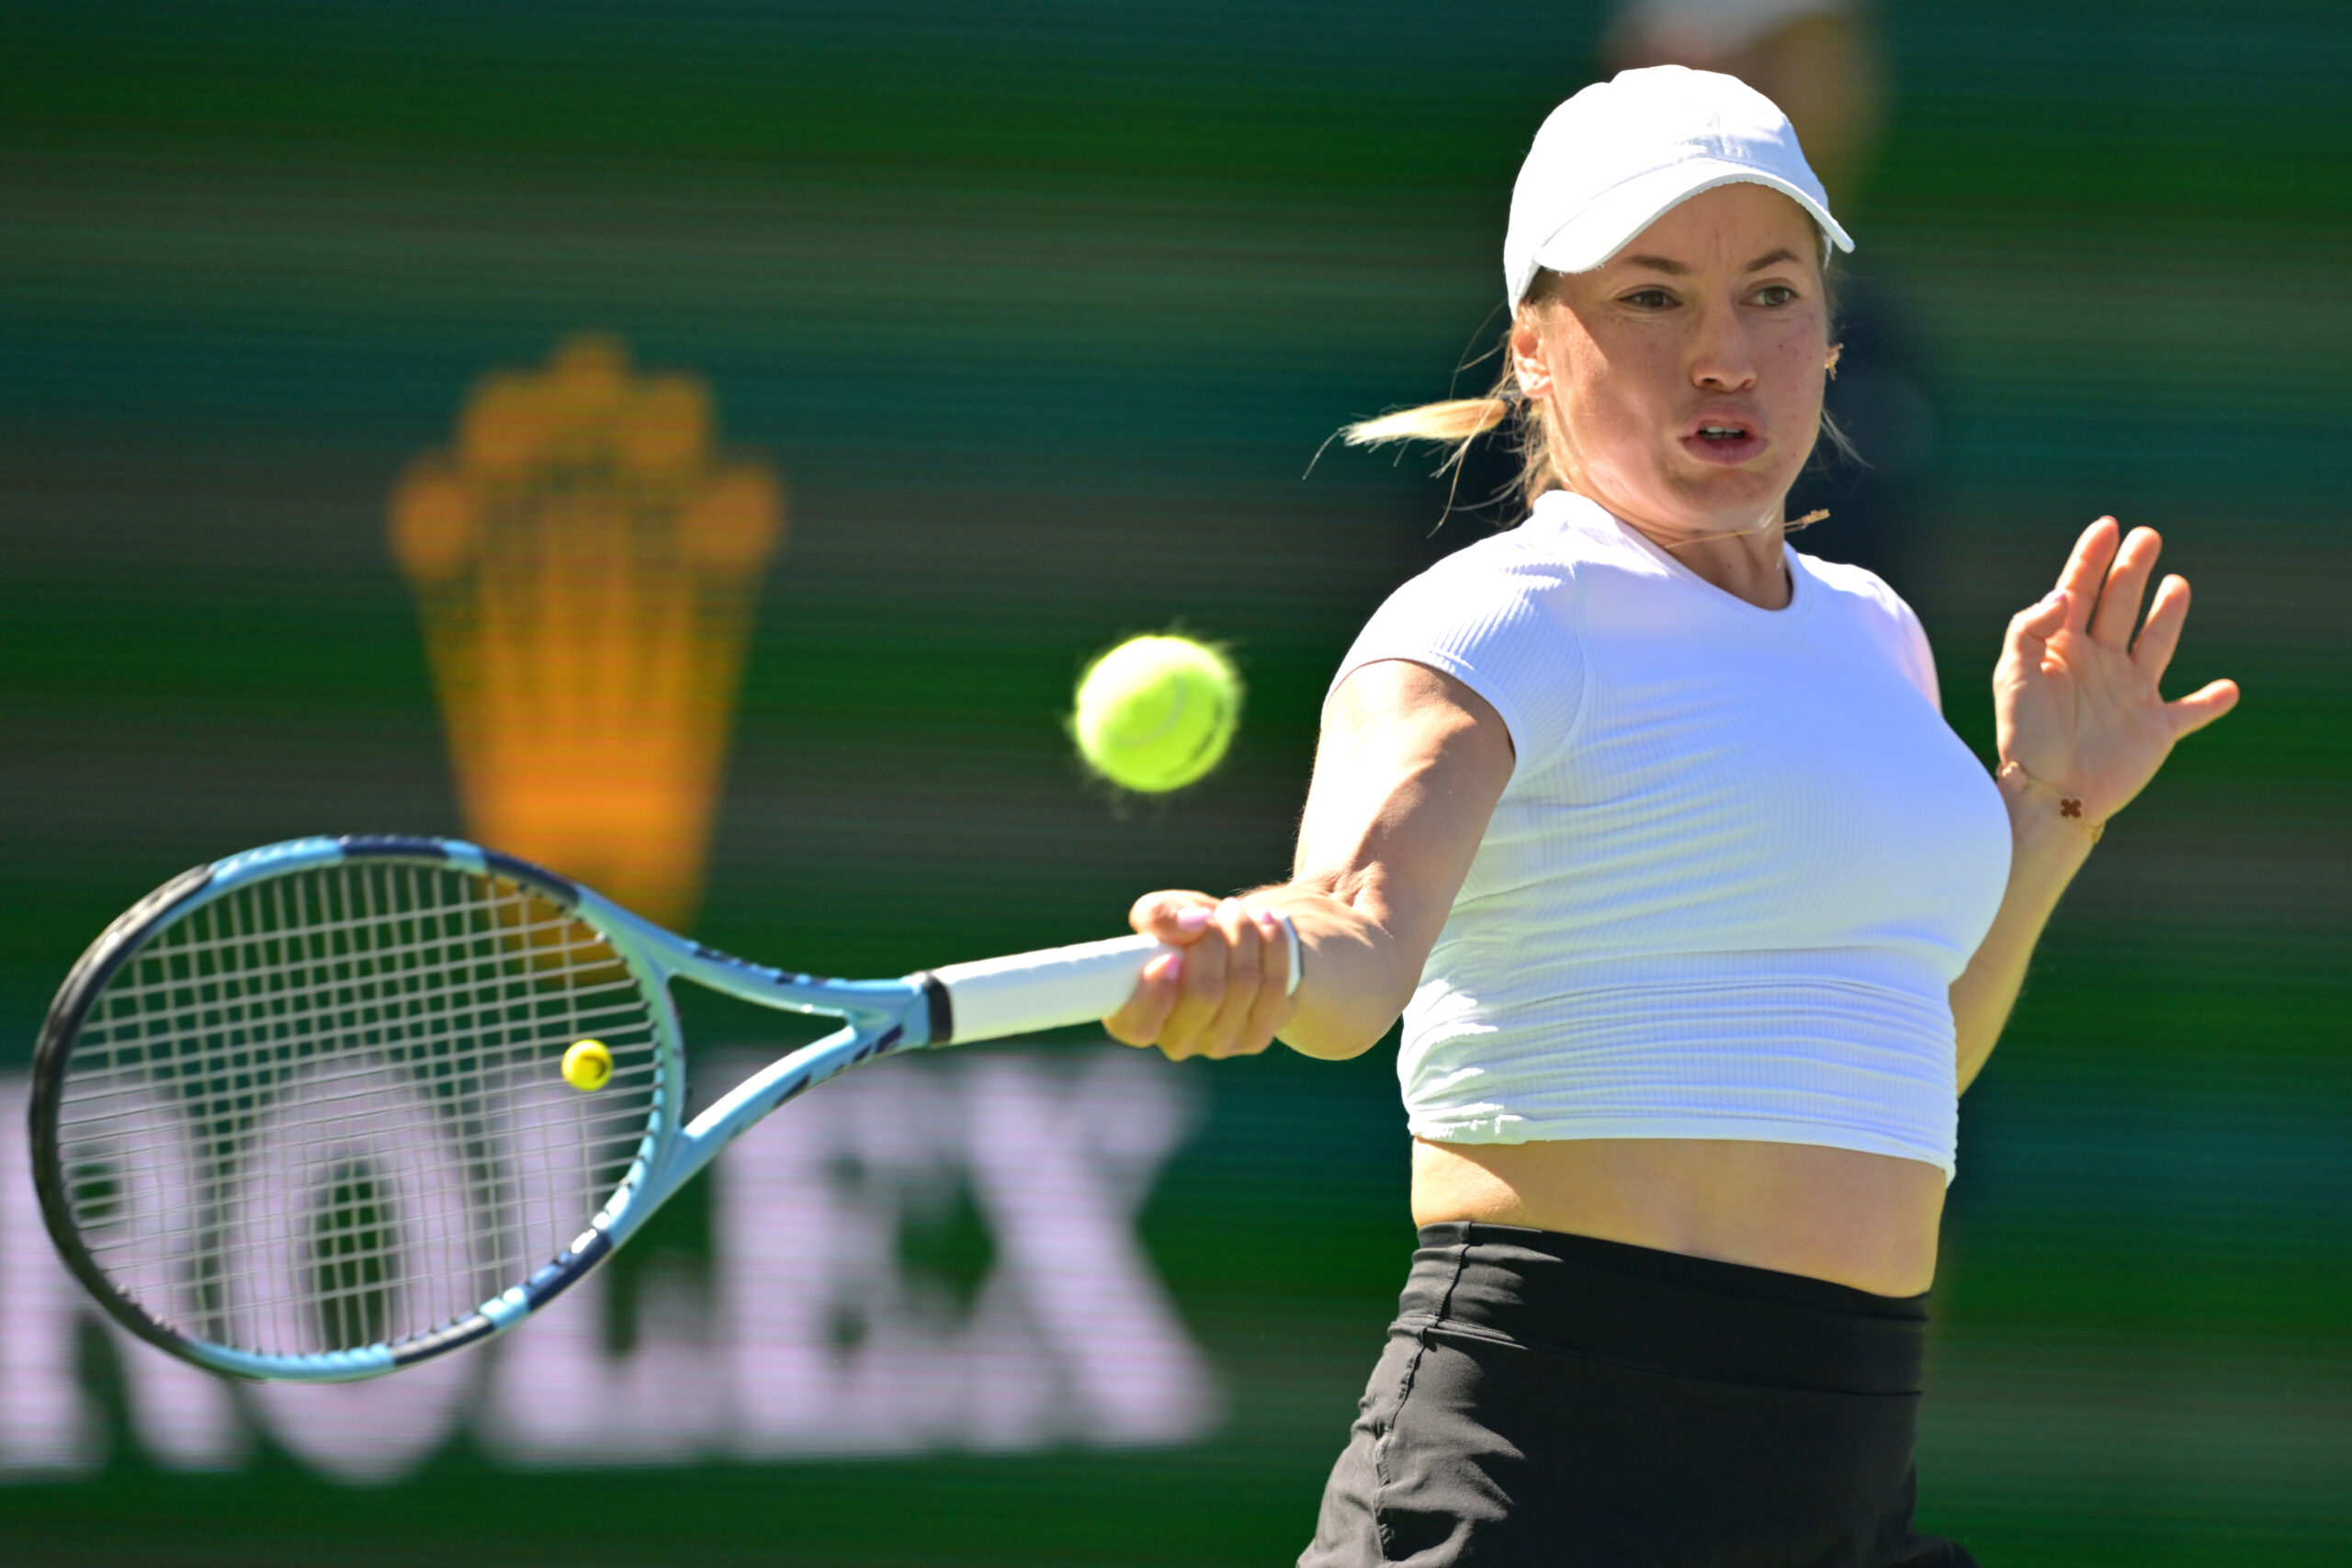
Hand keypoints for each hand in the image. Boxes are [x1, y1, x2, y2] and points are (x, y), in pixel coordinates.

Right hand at [1102, 890, 1295, 1060]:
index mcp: (1135, 1016)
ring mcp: (1217, 1045)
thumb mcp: (1163, 914)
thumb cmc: (1184, 933)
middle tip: (1213, 914)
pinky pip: (1273, 987)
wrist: (1234, 947)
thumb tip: (1192, 925)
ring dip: (1244, 934)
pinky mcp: (1255, 1039)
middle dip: (1214, 940)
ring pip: (1243, 984)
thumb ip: (1159, 914)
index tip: (1169, 957)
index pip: (1137, 1025)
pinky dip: (1273, 946)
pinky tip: (1267, 922)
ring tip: (1236, 911)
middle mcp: (1174, 1040)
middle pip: (1204, 993)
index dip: (1154, 995)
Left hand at [1996, 517, 2238, 824]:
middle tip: (2147, 536)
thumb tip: (2062, 594)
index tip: (2107, 526)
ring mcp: (2128, 695)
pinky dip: (2210, 702)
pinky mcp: (2154, 729)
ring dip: (2167, 616)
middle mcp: (2096, 666)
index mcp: (2060, 650)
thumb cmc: (2023, 737)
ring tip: (2177, 584)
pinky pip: (2189, 712)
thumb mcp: (2012, 675)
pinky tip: (2227, 688)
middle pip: (2118, 607)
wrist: (2047, 793)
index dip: (2090, 559)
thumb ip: (2029, 628)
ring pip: (2154, 645)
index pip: (2076, 592)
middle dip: (2131, 571)